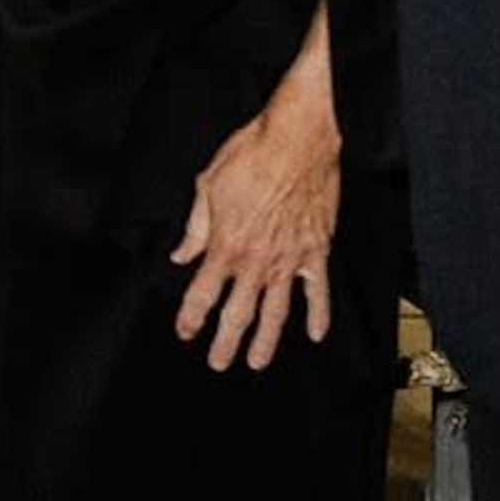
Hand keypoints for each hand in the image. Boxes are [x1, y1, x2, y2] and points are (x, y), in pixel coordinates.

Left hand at [172, 85, 339, 371]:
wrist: (298, 138)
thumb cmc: (251, 154)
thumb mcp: (208, 185)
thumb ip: (195, 227)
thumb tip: (181, 255)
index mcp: (225, 243)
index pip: (202, 292)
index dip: (191, 317)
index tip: (184, 332)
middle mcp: (256, 259)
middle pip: (237, 312)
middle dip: (225, 342)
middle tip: (219, 362)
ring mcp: (289, 259)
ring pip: (276, 312)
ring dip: (265, 341)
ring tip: (257, 362)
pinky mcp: (317, 251)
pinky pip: (319, 292)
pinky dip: (319, 315)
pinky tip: (315, 335)